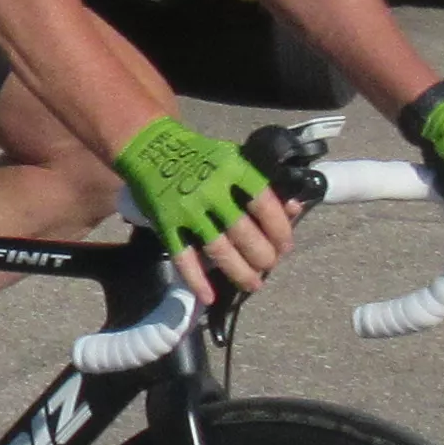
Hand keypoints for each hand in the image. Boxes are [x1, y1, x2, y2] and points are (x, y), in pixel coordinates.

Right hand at [115, 115, 296, 297]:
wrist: (150, 148)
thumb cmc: (200, 155)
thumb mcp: (234, 158)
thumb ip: (261, 184)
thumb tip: (293, 210)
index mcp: (233, 169)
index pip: (264, 204)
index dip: (279, 229)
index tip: (286, 246)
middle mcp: (211, 189)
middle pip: (244, 232)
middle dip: (262, 255)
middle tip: (269, 265)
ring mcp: (187, 209)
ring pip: (218, 249)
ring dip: (239, 271)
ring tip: (253, 284)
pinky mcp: (166, 223)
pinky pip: (183, 257)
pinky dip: (196, 280)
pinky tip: (209, 296)